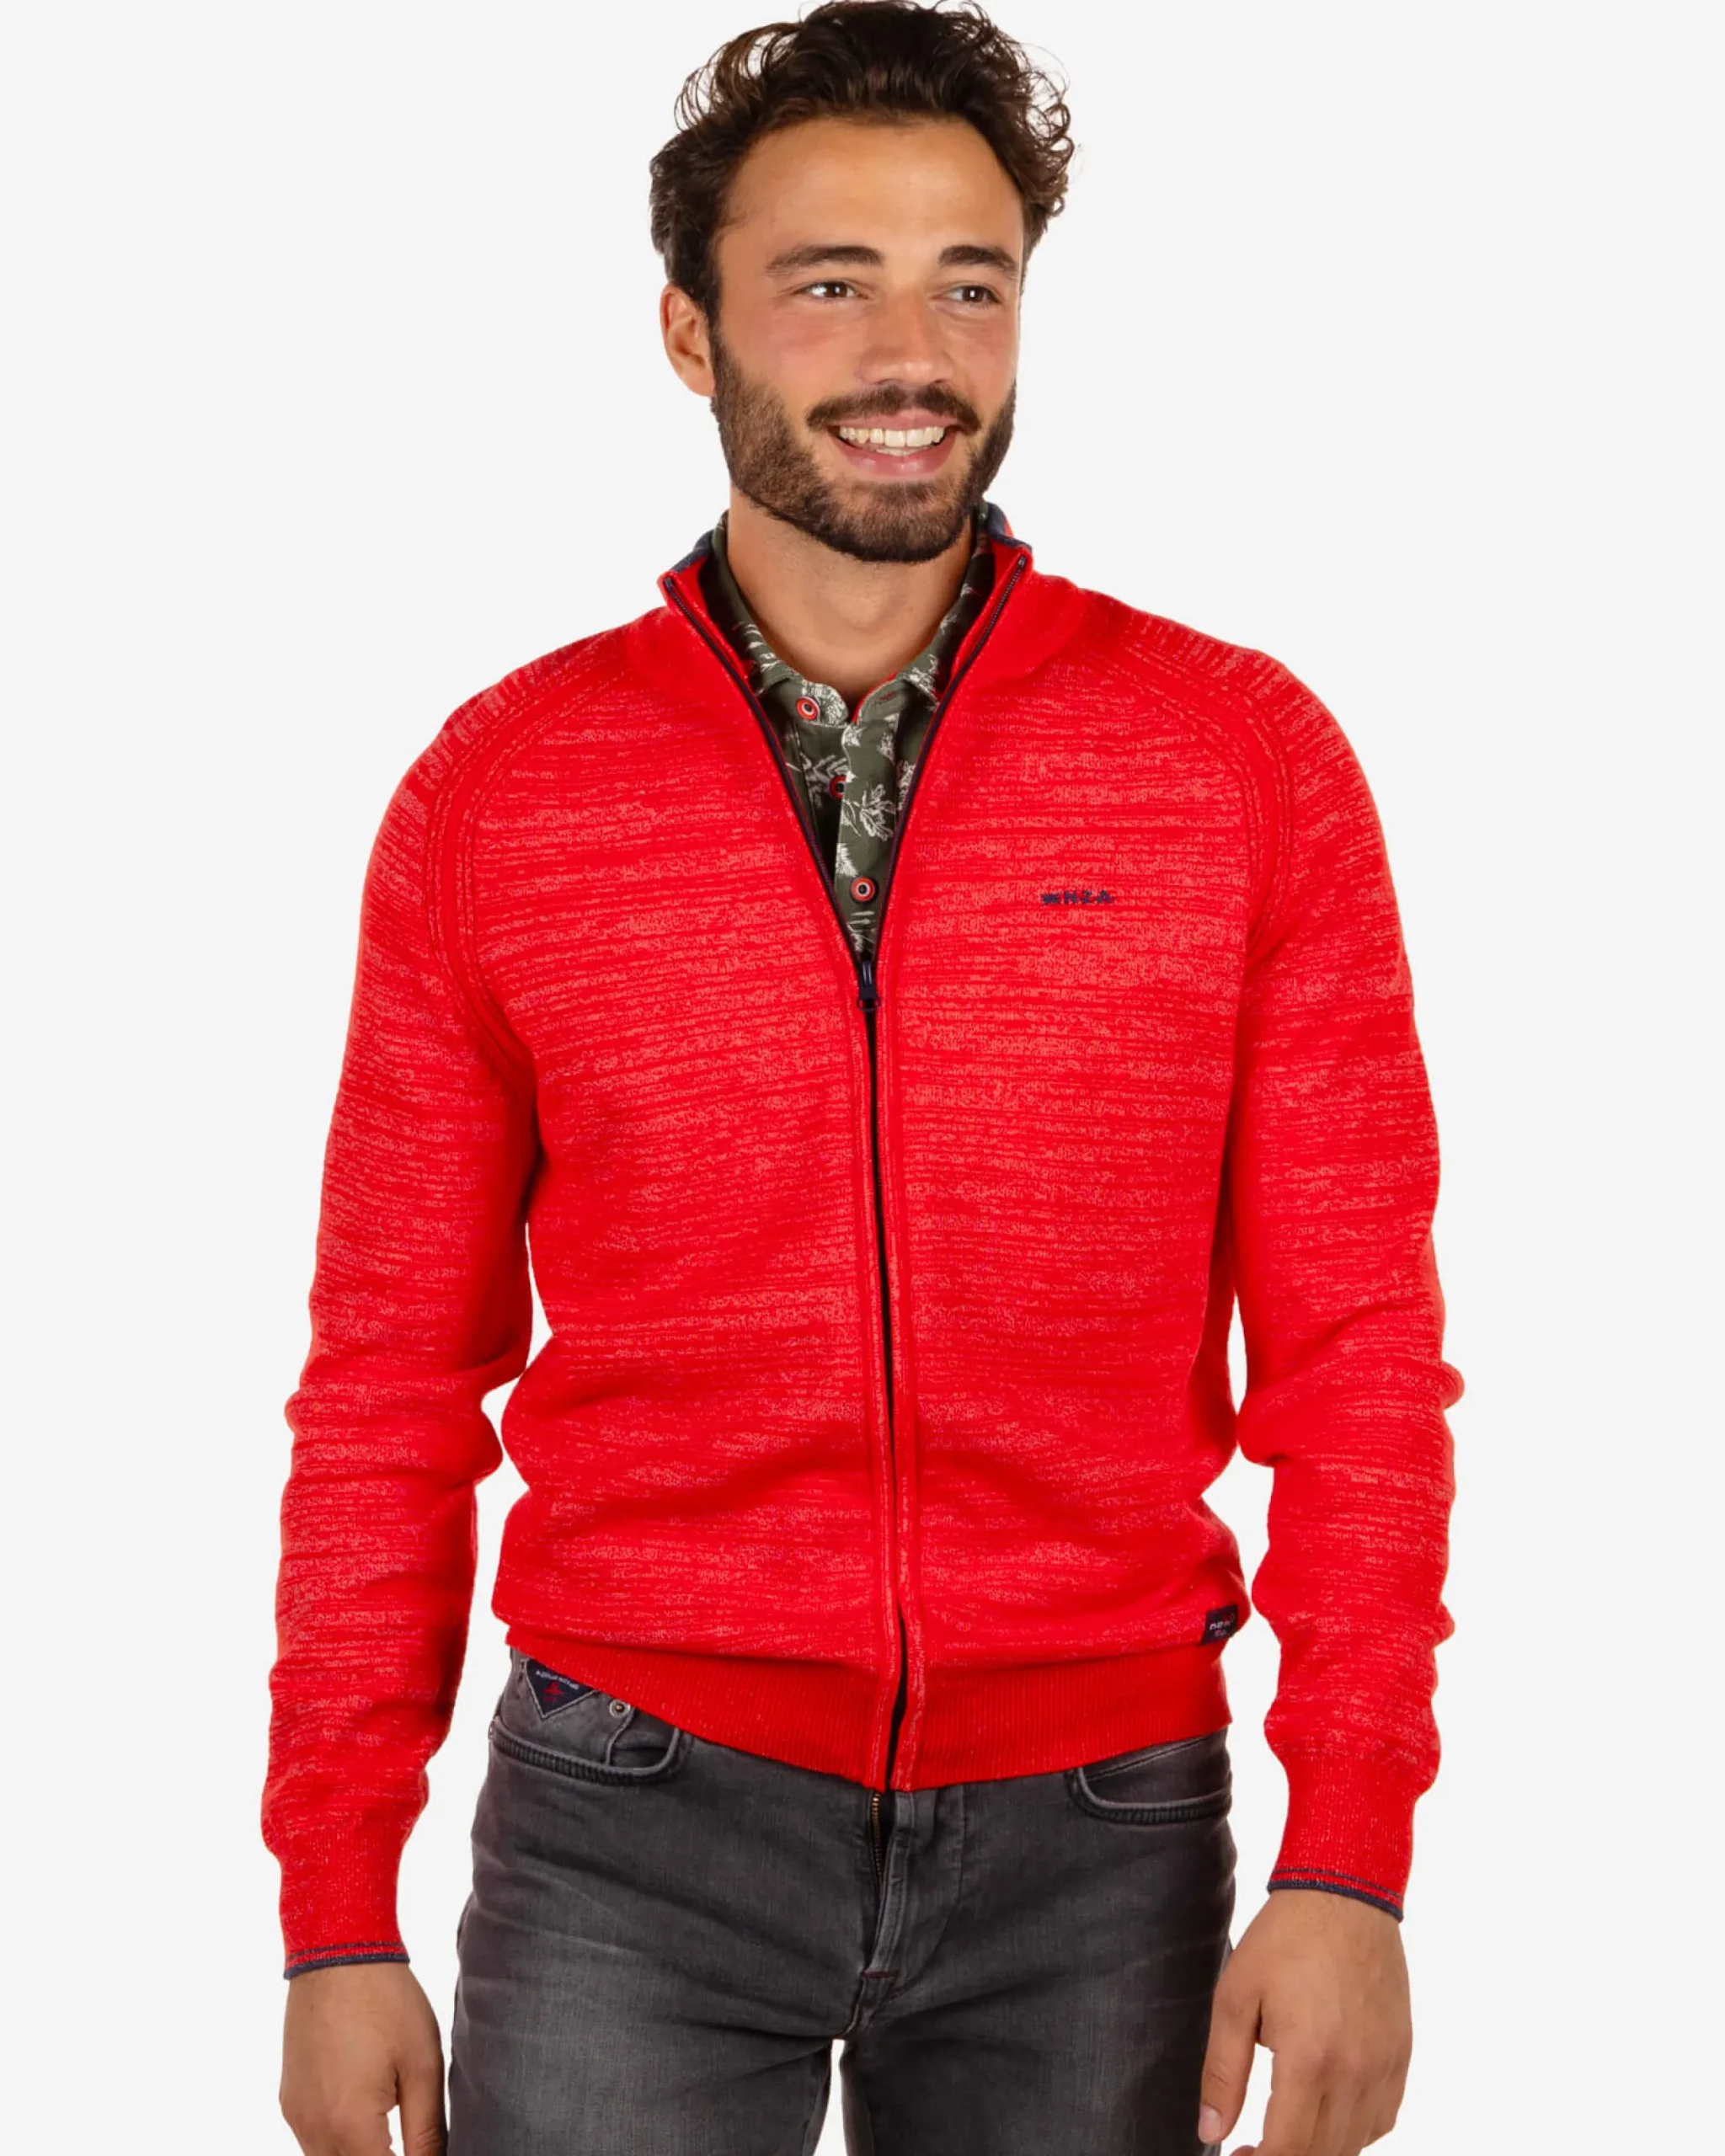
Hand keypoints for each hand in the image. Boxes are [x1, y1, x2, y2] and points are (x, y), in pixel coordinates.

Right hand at [281, 1961, 446, 2155]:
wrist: (337, 1951)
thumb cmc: (387, 2001)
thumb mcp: (422, 2066)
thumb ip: (428, 2132)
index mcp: (350, 2125)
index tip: (424, 2152)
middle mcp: (313, 2130)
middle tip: (409, 2141)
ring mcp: (297, 2117)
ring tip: (394, 2133)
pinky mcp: (290, 2102)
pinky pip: (313, 2145)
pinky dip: (340, 2146)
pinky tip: (369, 2121)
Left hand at [1197, 1889, 1410, 2155]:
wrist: (1344, 1894)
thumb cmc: (1284, 1939)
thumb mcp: (1235, 1997)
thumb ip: (1222, 2071)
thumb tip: (1211, 2131)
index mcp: (1309, 2060)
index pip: (1288, 2150)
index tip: (1238, 2155)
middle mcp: (1355, 2072)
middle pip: (1322, 2153)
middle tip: (1254, 2146)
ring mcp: (1384, 2067)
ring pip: (1355, 2144)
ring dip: (1319, 2147)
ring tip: (1288, 2127)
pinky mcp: (1401, 2056)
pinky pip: (1382, 2119)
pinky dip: (1355, 2131)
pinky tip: (1327, 2112)